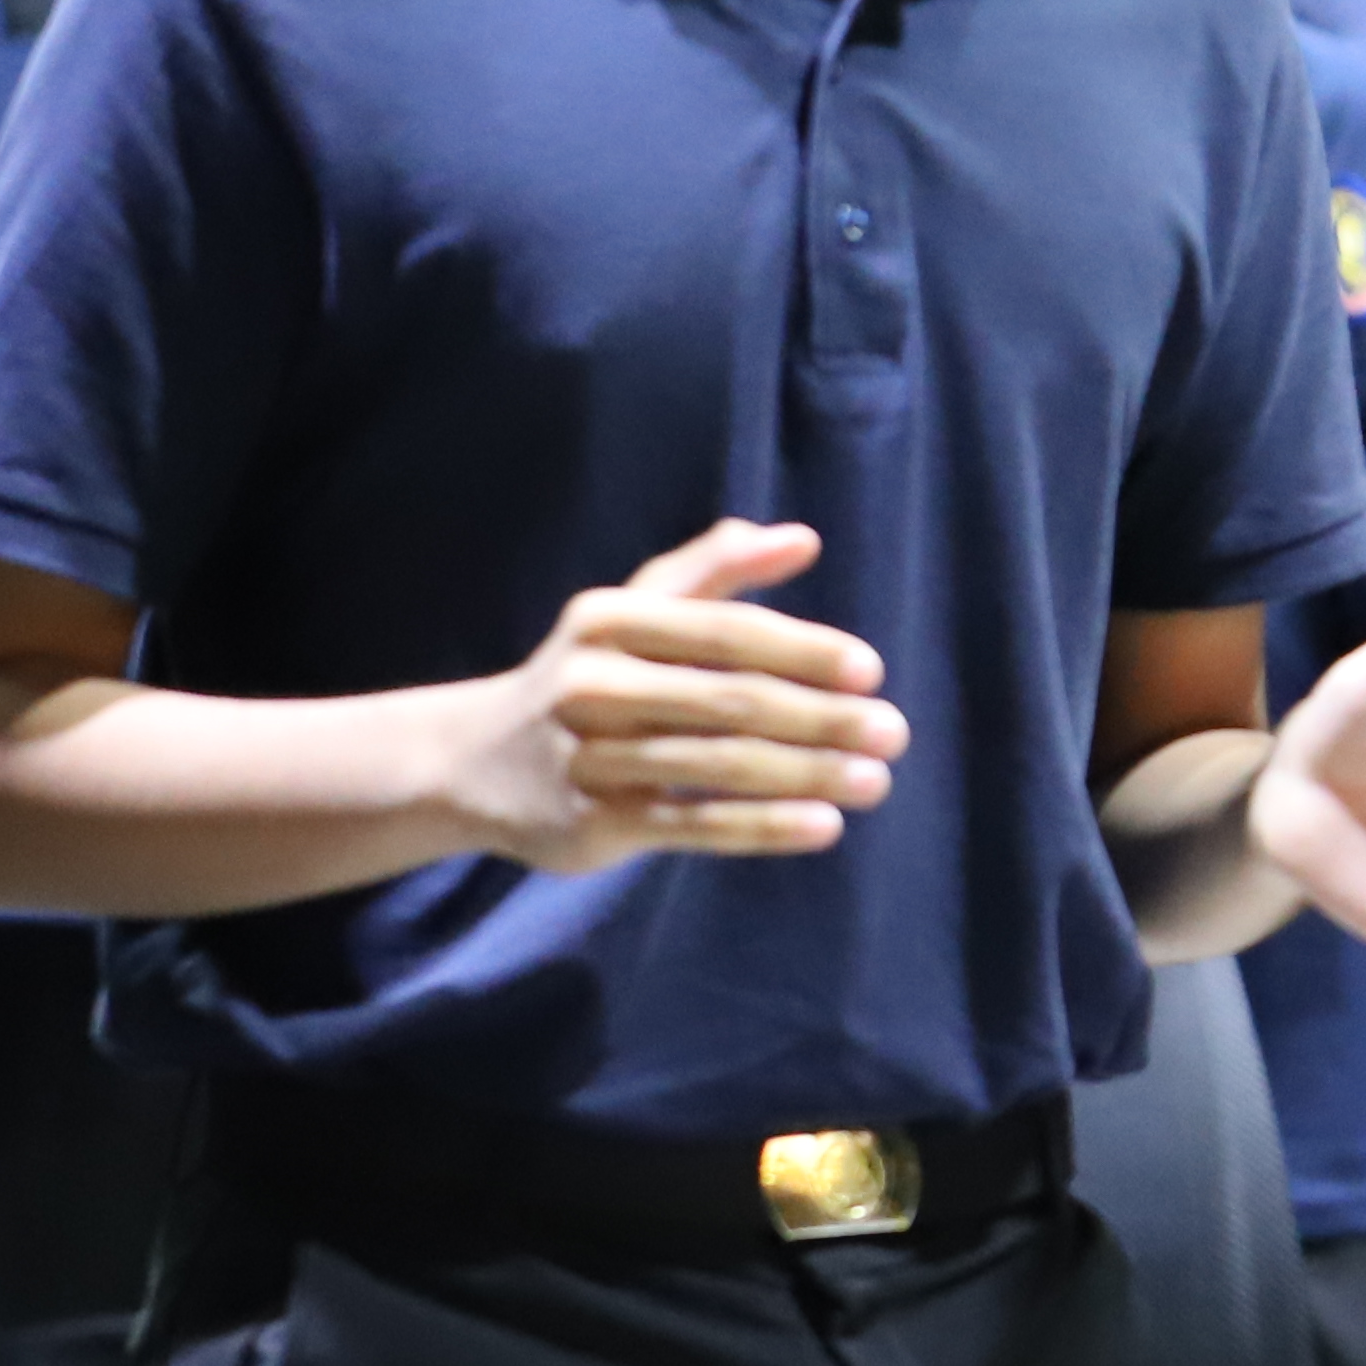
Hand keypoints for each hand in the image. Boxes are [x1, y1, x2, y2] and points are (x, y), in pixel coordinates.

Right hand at [442, 519, 906, 872]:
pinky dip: (762, 827)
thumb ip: (715, 568)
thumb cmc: (584, 674)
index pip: (725, 631)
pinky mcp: (593, 823)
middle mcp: (595, 683)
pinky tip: (821, 827)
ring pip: (717, 766)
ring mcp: (590, 757)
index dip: (802, 650)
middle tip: (894, 732)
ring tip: (874, 782)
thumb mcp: (635, 609)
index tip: (871, 671)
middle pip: (730, 700)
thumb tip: (803, 538)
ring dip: (806, 775)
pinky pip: (692, 825)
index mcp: (613, 620)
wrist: (471, 761)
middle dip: (821, 717)